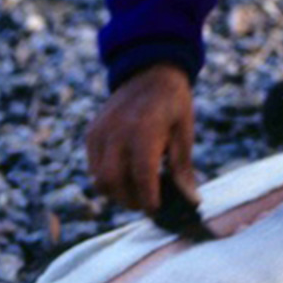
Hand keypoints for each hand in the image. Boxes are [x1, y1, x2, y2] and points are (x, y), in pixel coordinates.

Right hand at [86, 64, 196, 213]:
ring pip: (99, 179)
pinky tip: (125, 175)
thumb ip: (183, 168)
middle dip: (130, 200)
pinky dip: (108, 178)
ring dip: (117, 193)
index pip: (141, 175)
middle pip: (113, 182)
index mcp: (144, 130)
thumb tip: (190, 201)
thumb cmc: (172, 104)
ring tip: (136, 191)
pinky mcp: (92, 133)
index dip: (148, 199)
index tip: (156, 211)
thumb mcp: (184, 133)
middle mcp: (117, 131)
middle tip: (147, 204)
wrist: (149, 71)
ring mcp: (101, 132)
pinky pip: (94, 167)